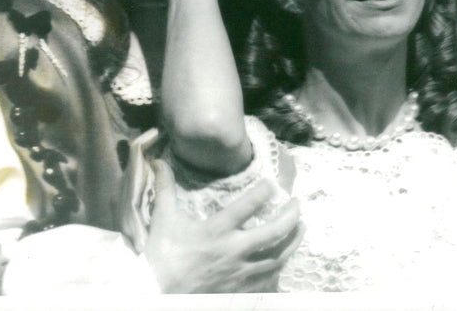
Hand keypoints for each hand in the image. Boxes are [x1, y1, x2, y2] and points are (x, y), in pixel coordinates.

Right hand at [143, 160, 303, 292]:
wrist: (155, 295)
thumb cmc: (161, 256)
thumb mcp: (163, 219)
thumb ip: (165, 188)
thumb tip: (158, 161)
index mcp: (217, 231)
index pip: (248, 206)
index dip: (263, 191)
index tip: (272, 183)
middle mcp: (234, 252)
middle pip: (273, 233)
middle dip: (290, 216)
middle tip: (297, 204)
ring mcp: (240, 274)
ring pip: (277, 258)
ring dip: (292, 242)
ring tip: (300, 229)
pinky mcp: (240, 292)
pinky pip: (268, 282)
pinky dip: (279, 270)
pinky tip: (283, 261)